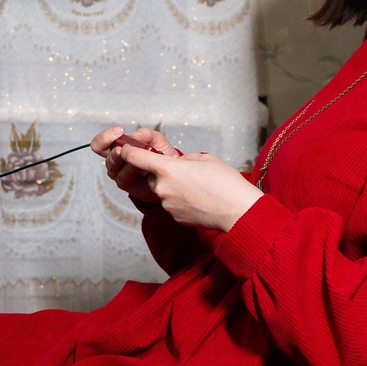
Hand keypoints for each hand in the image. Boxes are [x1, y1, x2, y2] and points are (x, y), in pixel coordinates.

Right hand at [93, 125, 177, 202]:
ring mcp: (120, 174)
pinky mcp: (128, 186)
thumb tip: (134, 135)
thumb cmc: (161, 156)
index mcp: (118, 148)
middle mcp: (116, 162)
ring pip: (112, 167)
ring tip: (131, 155)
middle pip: (101, 154)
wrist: (172, 174)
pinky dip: (130, 170)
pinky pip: (124, 178)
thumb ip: (146, 134)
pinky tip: (139, 165)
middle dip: (111, 148)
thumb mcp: (157, 140)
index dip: (105, 136)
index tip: (119, 131)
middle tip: (121, 147)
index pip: (101, 143)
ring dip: (121, 160)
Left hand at [113, 145, 262, 231]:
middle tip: (183, 172)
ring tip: (196, 186)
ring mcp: (167, 204)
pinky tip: (198, 199)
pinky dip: (180, 200)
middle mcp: (161, 188)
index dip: (128, 151)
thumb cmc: (225, 183)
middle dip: (161, 173)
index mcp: (167, 169)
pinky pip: (171, 204)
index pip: (134, 157)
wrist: (238, 211)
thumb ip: (183, 159)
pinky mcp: (174, 217)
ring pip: (161, 191)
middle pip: (150, 176)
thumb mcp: (203, 158)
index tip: (128, 148)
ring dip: (172, 187)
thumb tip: (176, 163)